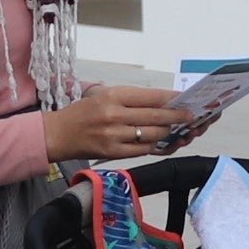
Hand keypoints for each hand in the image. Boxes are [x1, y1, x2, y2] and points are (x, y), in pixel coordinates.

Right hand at [44, 86, 184, 163]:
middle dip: (177, 116)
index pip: (150, 96)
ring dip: (167, 132)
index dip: (171, 98)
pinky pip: (142, 150)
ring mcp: (114, 135)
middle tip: (190, 116)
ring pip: (152, 134)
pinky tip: (160, 142)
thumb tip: (160, 102)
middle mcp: (115, 114)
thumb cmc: (82, 113)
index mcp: (113, 95)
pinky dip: (154, 146)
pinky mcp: (113, 153)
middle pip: (156, 116)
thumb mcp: (103, 96)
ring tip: (175, 129)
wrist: (57, 134)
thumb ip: (130, 99)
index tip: (184, 99)